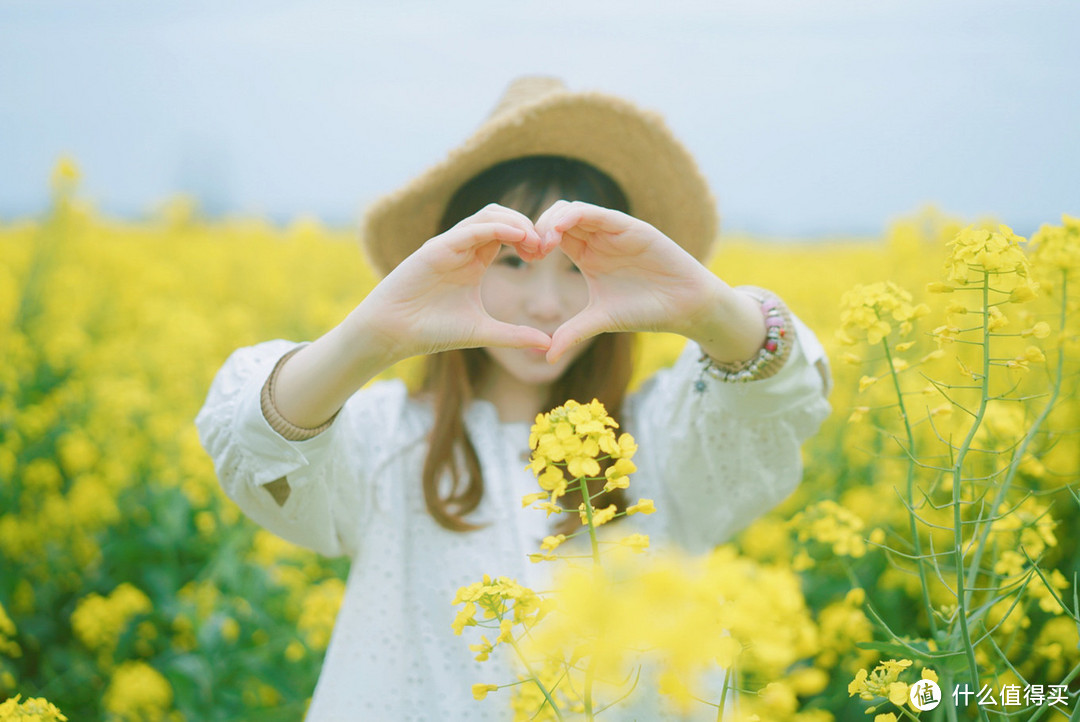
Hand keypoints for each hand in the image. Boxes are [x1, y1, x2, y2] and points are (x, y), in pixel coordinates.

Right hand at [356, 204, 555, 360]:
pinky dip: (496, 228)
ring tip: (534, 242)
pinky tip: (516, 237)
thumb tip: (548, 345)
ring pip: (489, 215)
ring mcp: (449, 245)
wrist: (393, 334)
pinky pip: (471, 229)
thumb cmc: (432, 331)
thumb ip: (514, 336)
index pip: (508, 235)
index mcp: (474, 261)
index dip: (530, 239)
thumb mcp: (483, 332)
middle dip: (528, 226)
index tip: (545, 255)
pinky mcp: (437, 248)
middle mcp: (463, 248)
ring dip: (516, 223)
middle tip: (545, 246)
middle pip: (502, 217)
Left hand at [534, 200, 722, 361]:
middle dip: (537, 228)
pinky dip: (576, 216)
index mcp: (586, 254)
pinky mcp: (630, 227)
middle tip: (530, 250)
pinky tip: (561, 230)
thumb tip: (547, 357)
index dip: (534, 241)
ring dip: (552, 220)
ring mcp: (613, 230)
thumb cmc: (646, 310)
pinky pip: (597, 213)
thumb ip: (573, 332)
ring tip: (543, 243)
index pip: (552, 235)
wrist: (685, 306)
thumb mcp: (601, 320)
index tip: (525, 259)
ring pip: (573, 209)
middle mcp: (597, 238)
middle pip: (557, 217)